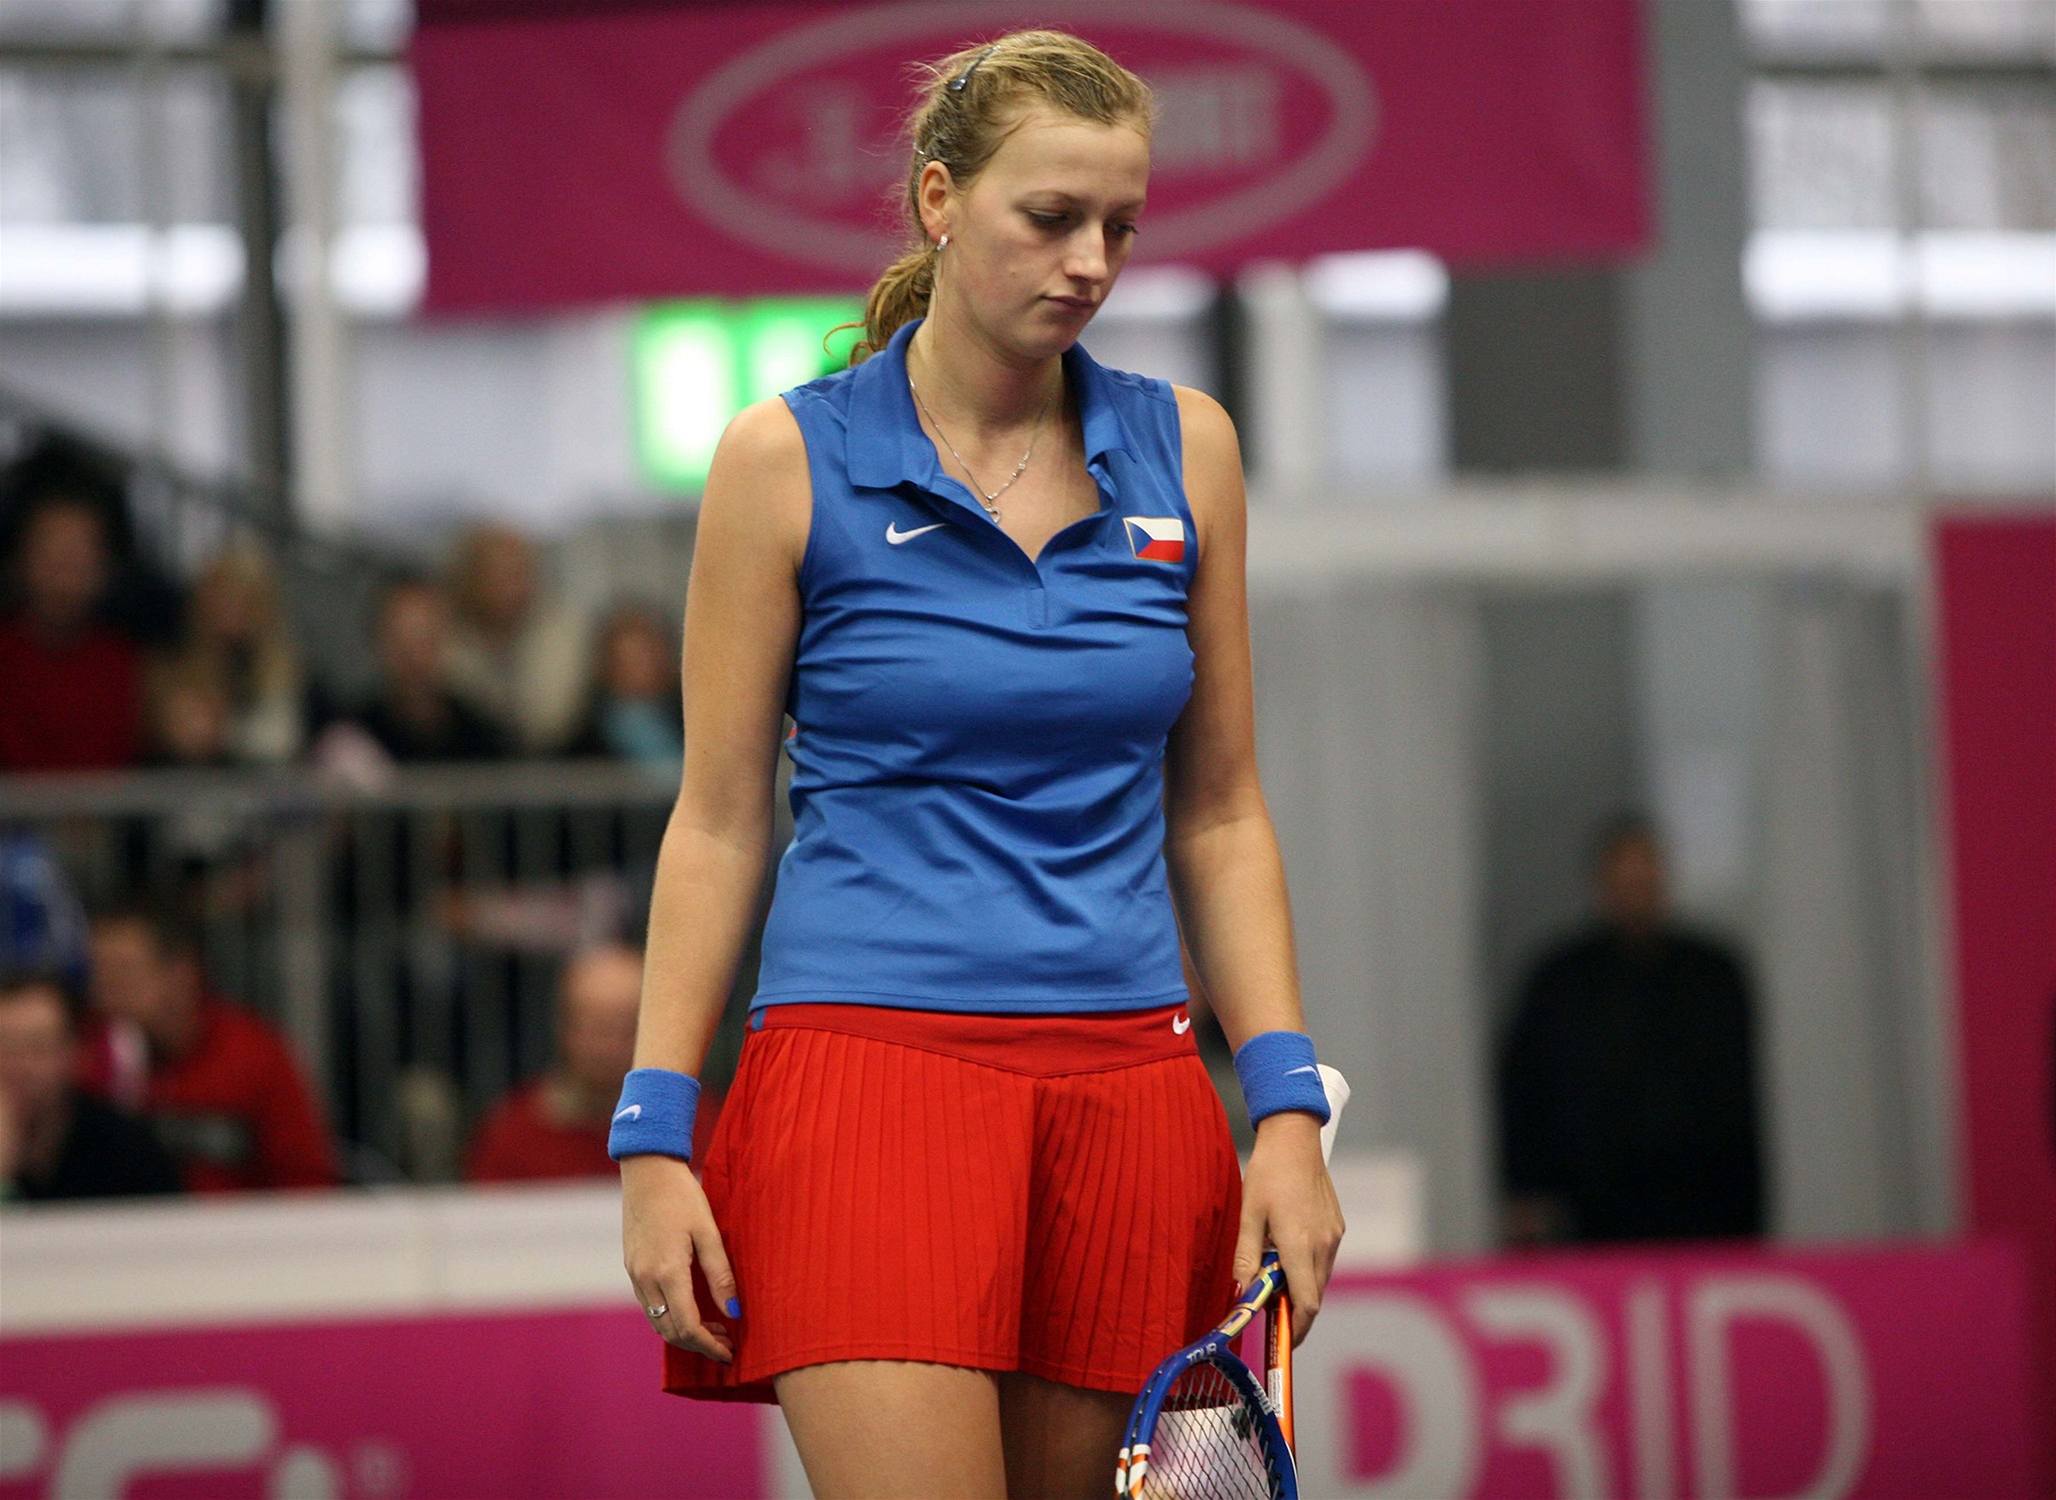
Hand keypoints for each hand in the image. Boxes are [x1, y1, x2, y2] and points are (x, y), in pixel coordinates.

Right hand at [621, 1154, 738, 1361]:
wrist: (647, 1172)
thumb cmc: (682, 1197)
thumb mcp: (709, 1232)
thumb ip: (720, 1274)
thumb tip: (734, 1312)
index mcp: (667, 1272)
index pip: (688, 1326)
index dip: (710, 1346)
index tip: (729, 1353)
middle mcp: (646, 1279)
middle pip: (670, 1332)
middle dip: (698, 1345)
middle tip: (726, 1344)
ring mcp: (635, 1275)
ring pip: (657, 1322)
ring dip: (684, 1333)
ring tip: (714, 1329)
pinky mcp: (632, 1268)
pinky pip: (650, 1306)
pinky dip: (670, 1318)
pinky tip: (691, 1309)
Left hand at [1233, 1111, 1344, 1347]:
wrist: (1295, 1138)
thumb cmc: (1268, 1173)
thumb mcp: (1248, 1214)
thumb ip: (1246, 1257)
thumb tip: (1241, 1292)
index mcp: (1299, 1245)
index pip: (1306, 1304)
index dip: (1296, 1329)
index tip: (1281, 1341)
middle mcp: (1323, 1245)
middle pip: (1314, 1296)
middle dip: (1294, 1312)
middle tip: (1270, 1314)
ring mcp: (1334, 1236)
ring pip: (1320, 1279)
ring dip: (1300, 1289)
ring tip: (1272, 1281)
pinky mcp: (1337, 1227)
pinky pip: (1324, 1260)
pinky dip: (1308, 1270)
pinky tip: (1286, 1257)